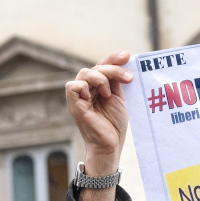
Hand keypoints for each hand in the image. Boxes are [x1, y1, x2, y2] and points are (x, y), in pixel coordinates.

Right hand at [65, 51, 132, 174]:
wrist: (110, 144)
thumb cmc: (114, 125)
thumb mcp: (118, 97)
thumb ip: (116, 81)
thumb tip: (122, 61)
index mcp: (97, 87)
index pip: (102, 65)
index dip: (113, 58)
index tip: (127, 56)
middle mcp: (86, 90)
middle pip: (95, 67)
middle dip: (112, 69)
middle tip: (127, 79)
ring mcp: (79, 98)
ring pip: (85, 73)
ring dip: (101, 78)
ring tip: (109, 93)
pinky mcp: (74, 106)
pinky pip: (72, 86)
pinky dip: (84, 87)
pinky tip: (95, 96)